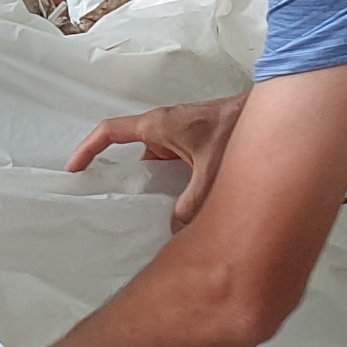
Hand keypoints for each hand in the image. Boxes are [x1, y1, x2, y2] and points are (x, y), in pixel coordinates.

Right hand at [68, 95, 251, 228]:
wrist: (271, 116)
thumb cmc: (237, 130)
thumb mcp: (210, 174)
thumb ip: (191, 206)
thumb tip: (176, 231)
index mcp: (159, 126)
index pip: (110, 132)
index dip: (88, 149)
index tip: (75, 169)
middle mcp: (165, 127)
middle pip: (135, 154)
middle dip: (127, 179)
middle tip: (117, 206)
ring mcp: (181, 134)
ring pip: (157, 162)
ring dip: (155, 184)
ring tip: (151, 213)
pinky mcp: (196, 142)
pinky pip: (173, 164)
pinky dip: (173, 182)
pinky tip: (183, 204)